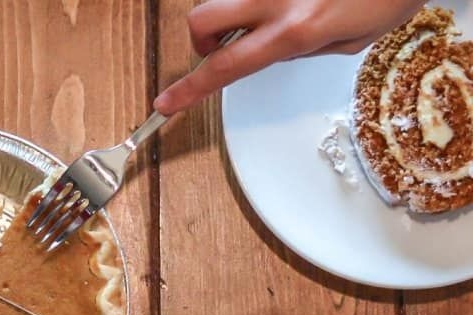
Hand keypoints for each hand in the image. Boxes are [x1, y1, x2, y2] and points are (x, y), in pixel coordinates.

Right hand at [153, 0, 425, 115]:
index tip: (166, 103)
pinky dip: (264, 1)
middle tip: (225, 44)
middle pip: (204, 19)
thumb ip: (301, 48)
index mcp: (295, 30)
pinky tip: (297, 1)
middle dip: (204, 37)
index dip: (190, 89)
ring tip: (279, 12)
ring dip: (241, 11)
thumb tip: (275, 48)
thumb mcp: (349, 41)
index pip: (226, 67)